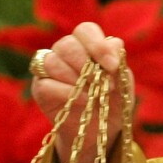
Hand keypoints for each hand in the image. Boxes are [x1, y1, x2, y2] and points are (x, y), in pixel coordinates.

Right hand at [30, 22, 129, 162]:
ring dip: (76, 78)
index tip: (112, 65)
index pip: (85, 31)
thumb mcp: (123, 84)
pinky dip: (67, 92)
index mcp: (86, 45)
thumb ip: (118, 63)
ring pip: (53, 61)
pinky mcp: (40, 88)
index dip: (98, 45)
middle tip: (102, 83)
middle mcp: (65, 52)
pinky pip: (47, 84)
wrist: (101, 131)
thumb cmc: (112, 102)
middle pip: (67, 44)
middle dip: (86, 63)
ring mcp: (49, 69)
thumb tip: (114, 42)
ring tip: (93, 94)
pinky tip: (83, 101)